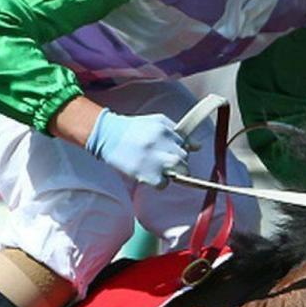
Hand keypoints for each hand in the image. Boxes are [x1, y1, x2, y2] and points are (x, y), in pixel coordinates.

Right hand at [85, 109, 199, 187]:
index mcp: (164, 129)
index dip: (181, 149)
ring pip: (178, 171)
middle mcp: (160, 143)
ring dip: (173, 173)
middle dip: (180, 162)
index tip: (173, 152)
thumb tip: (198, 146)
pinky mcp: (144, 173)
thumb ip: (178, 133)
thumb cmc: (133, 129)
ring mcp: (153, 159)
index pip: (186, 144)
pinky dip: (160, 182)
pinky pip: (163, 184)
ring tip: (161, 169)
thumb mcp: (157, 122)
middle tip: (168, 163)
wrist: (107, 135)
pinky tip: (151, 175)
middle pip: (184, 158)